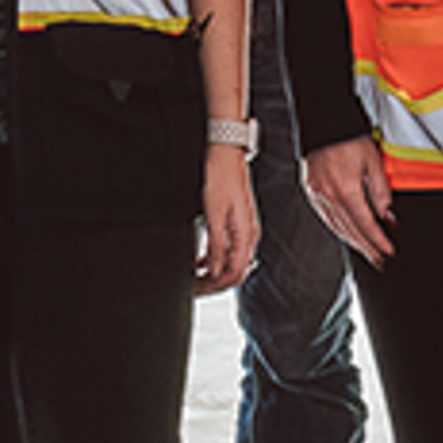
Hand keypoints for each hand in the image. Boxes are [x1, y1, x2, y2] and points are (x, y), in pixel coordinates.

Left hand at [194, 147, 259, 293]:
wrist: (226, 153)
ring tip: (194, 277)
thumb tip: (215, 271)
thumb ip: (216, 244)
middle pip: (234, 271)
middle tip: (193, 287)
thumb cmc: (220, 177)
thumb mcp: (214, 213)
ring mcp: (245, 229)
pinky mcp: (238, 223)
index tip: (196, 289)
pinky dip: (215, 258)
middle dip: (213, 283)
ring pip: (231, 261)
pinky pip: (229, 249)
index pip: (234, 273)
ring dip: (213, 272)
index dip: (214, 285)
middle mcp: (249, 235)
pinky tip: (201, 261)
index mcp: (246, 235)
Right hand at [303, 135, 395, 267]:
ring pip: (336, 227)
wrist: (323, 122)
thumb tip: (387, 214)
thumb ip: (381, 190)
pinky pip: (325, 217)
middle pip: (350, 231)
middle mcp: (328, 195)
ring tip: (365, 252)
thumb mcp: (373, 160)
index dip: (378, 240)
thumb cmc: (347, 137)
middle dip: (367, 249)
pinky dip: (337, 229)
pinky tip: (345, 234)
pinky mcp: (310, 190)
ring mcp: (317, 194)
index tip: (388, 252)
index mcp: (346, 189)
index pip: (365, 224)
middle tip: (379, 262)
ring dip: (353, 243)